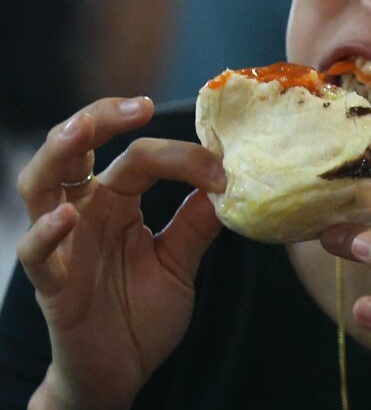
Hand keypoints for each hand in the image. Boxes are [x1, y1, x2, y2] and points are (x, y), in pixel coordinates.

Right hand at [16, 97, 224, 409]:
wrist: (120, 372)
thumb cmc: (142, 313)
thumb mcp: (179, 262)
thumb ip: (195, 225)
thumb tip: (228, 183)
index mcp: (117, 203)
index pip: (140, 158)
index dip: (181, 156)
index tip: (222, 168)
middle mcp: (86, 212)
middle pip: (75, 149)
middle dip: (100, 117)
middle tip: (139, 105)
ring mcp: (64, 244)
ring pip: (40, 184)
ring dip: (58, 153)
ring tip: (84, 131)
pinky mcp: (52, 284)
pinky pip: (36, 253)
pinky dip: (47, 231)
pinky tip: (67, 216)